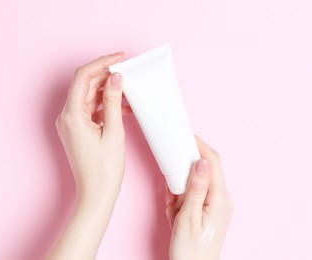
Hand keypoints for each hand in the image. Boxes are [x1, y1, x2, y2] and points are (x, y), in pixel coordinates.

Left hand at [56, 52, 129, 201]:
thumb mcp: (114, 132)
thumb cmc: (104, 169)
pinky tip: (124, 107)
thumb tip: (116, 78)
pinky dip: (106, 106)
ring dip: (108, 92)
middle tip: (128, 72)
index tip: (119, 57)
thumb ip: (114, 101)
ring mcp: (71, 123)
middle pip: (86, 86)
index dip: (101, 63)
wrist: (96, 194)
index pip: (83, 77)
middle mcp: (67, 117)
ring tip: (129, 91)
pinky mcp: (77, 130)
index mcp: (71, 115)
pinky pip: (91, 110)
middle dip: (106, 76)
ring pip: (90, 97)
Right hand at [166, 136, 232, 259]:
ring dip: (179, 190)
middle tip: (172, 184)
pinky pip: (191, 195)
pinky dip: (179, 199)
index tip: (186, 136)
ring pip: (194, 183)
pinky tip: (175, 213)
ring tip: (174, 210)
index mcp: (220, 199)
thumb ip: (196, 188)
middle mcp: (221, 199)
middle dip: (184, 173)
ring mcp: (214, 205)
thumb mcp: (188, 218)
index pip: (213, 163)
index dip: (200, 146)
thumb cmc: (191, 251)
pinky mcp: (206, 209)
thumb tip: (202, 162)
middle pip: (204, 170)